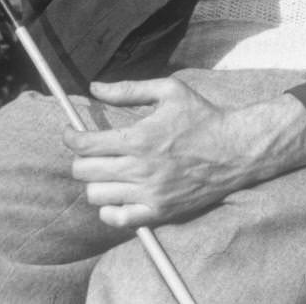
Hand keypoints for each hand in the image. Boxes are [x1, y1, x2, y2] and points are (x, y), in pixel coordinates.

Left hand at [65, 78, 305, 228]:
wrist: (235, 149)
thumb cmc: (202, 116)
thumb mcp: (169, 91)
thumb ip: (128, 89)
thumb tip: (94, 87)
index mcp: (139, 138)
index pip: (85, 144)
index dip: (70, 137)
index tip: (70, 133)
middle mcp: (140, 169)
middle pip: (84, 172)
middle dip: (80, 158)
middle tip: (90, 151)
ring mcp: (149, 194)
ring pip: (97, 196)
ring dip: (95, 182)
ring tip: (106, 171)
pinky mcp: (160, 212)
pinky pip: (118, 219)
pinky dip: (110, 209)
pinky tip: (117, 194)